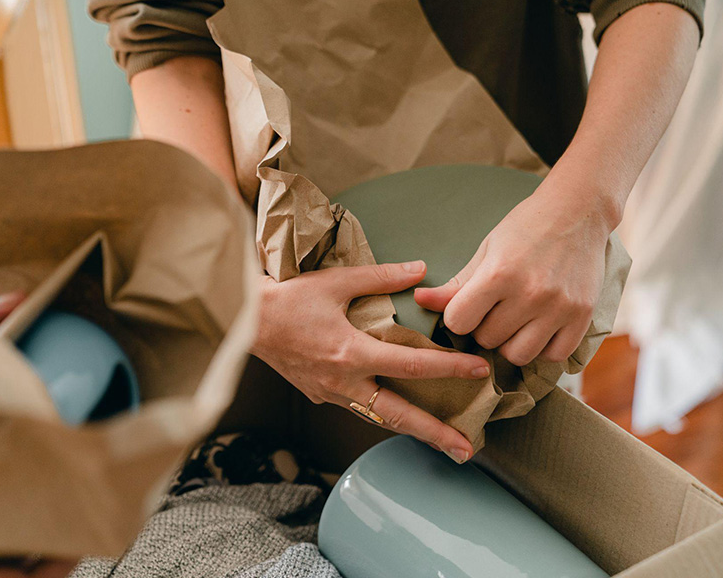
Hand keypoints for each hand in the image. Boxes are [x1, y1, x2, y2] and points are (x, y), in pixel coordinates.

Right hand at [251, 261, 490, 460]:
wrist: (244, 321)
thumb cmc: (287, 299)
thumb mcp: (335, 282)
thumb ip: (381, 277)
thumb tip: (420, 270)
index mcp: (351, 354)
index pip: (413, 366)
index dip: (450, 369)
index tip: (479, 371)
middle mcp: (343, 383)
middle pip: (399, 416)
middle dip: (435, 435)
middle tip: (466, 450)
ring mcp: (329, 394)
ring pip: (378, 417)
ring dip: (411, 430)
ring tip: (441, 441)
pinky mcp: (318, 395)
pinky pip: (357, 408)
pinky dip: (382, 413)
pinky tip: (397, 412)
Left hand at [414, 184, 610, 366]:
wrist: (577, 211)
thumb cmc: (525, 229)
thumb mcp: (486, 251)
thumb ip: (455, 284)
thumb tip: (418, 301)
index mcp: (499, 273)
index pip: (458, 322)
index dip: (457, 317)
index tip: (466, 306)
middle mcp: (530, 293)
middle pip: (487, 340)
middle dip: (484, 327)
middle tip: (495, 308)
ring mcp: (559, 307)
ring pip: (518, 355)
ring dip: (510, 342)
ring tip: (515, 320)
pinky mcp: (583, 316)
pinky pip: (554, 356)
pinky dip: (542, 348)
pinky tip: (539, 327)